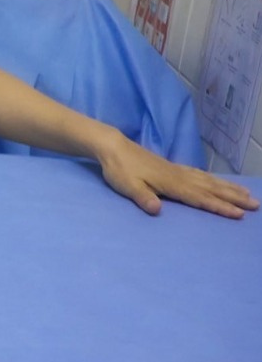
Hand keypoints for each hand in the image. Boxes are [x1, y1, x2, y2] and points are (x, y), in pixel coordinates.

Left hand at [97, 134, 257, 218]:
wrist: (113, 147)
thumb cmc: (119, 170)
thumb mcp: (128, 187)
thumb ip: (143, 198)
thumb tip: (157, 210)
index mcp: (172, 183)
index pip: (200, 198)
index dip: (219, 207)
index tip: (239, 215)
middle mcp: (180, 176)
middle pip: (212, 189)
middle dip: (234, 198)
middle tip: (256, 205)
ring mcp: (178, 170)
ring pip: (209, 180)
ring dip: (229, 188)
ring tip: (247, 194)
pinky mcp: (173, 167)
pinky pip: (200, 174)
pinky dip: (214, 179)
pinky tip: (219, 182)